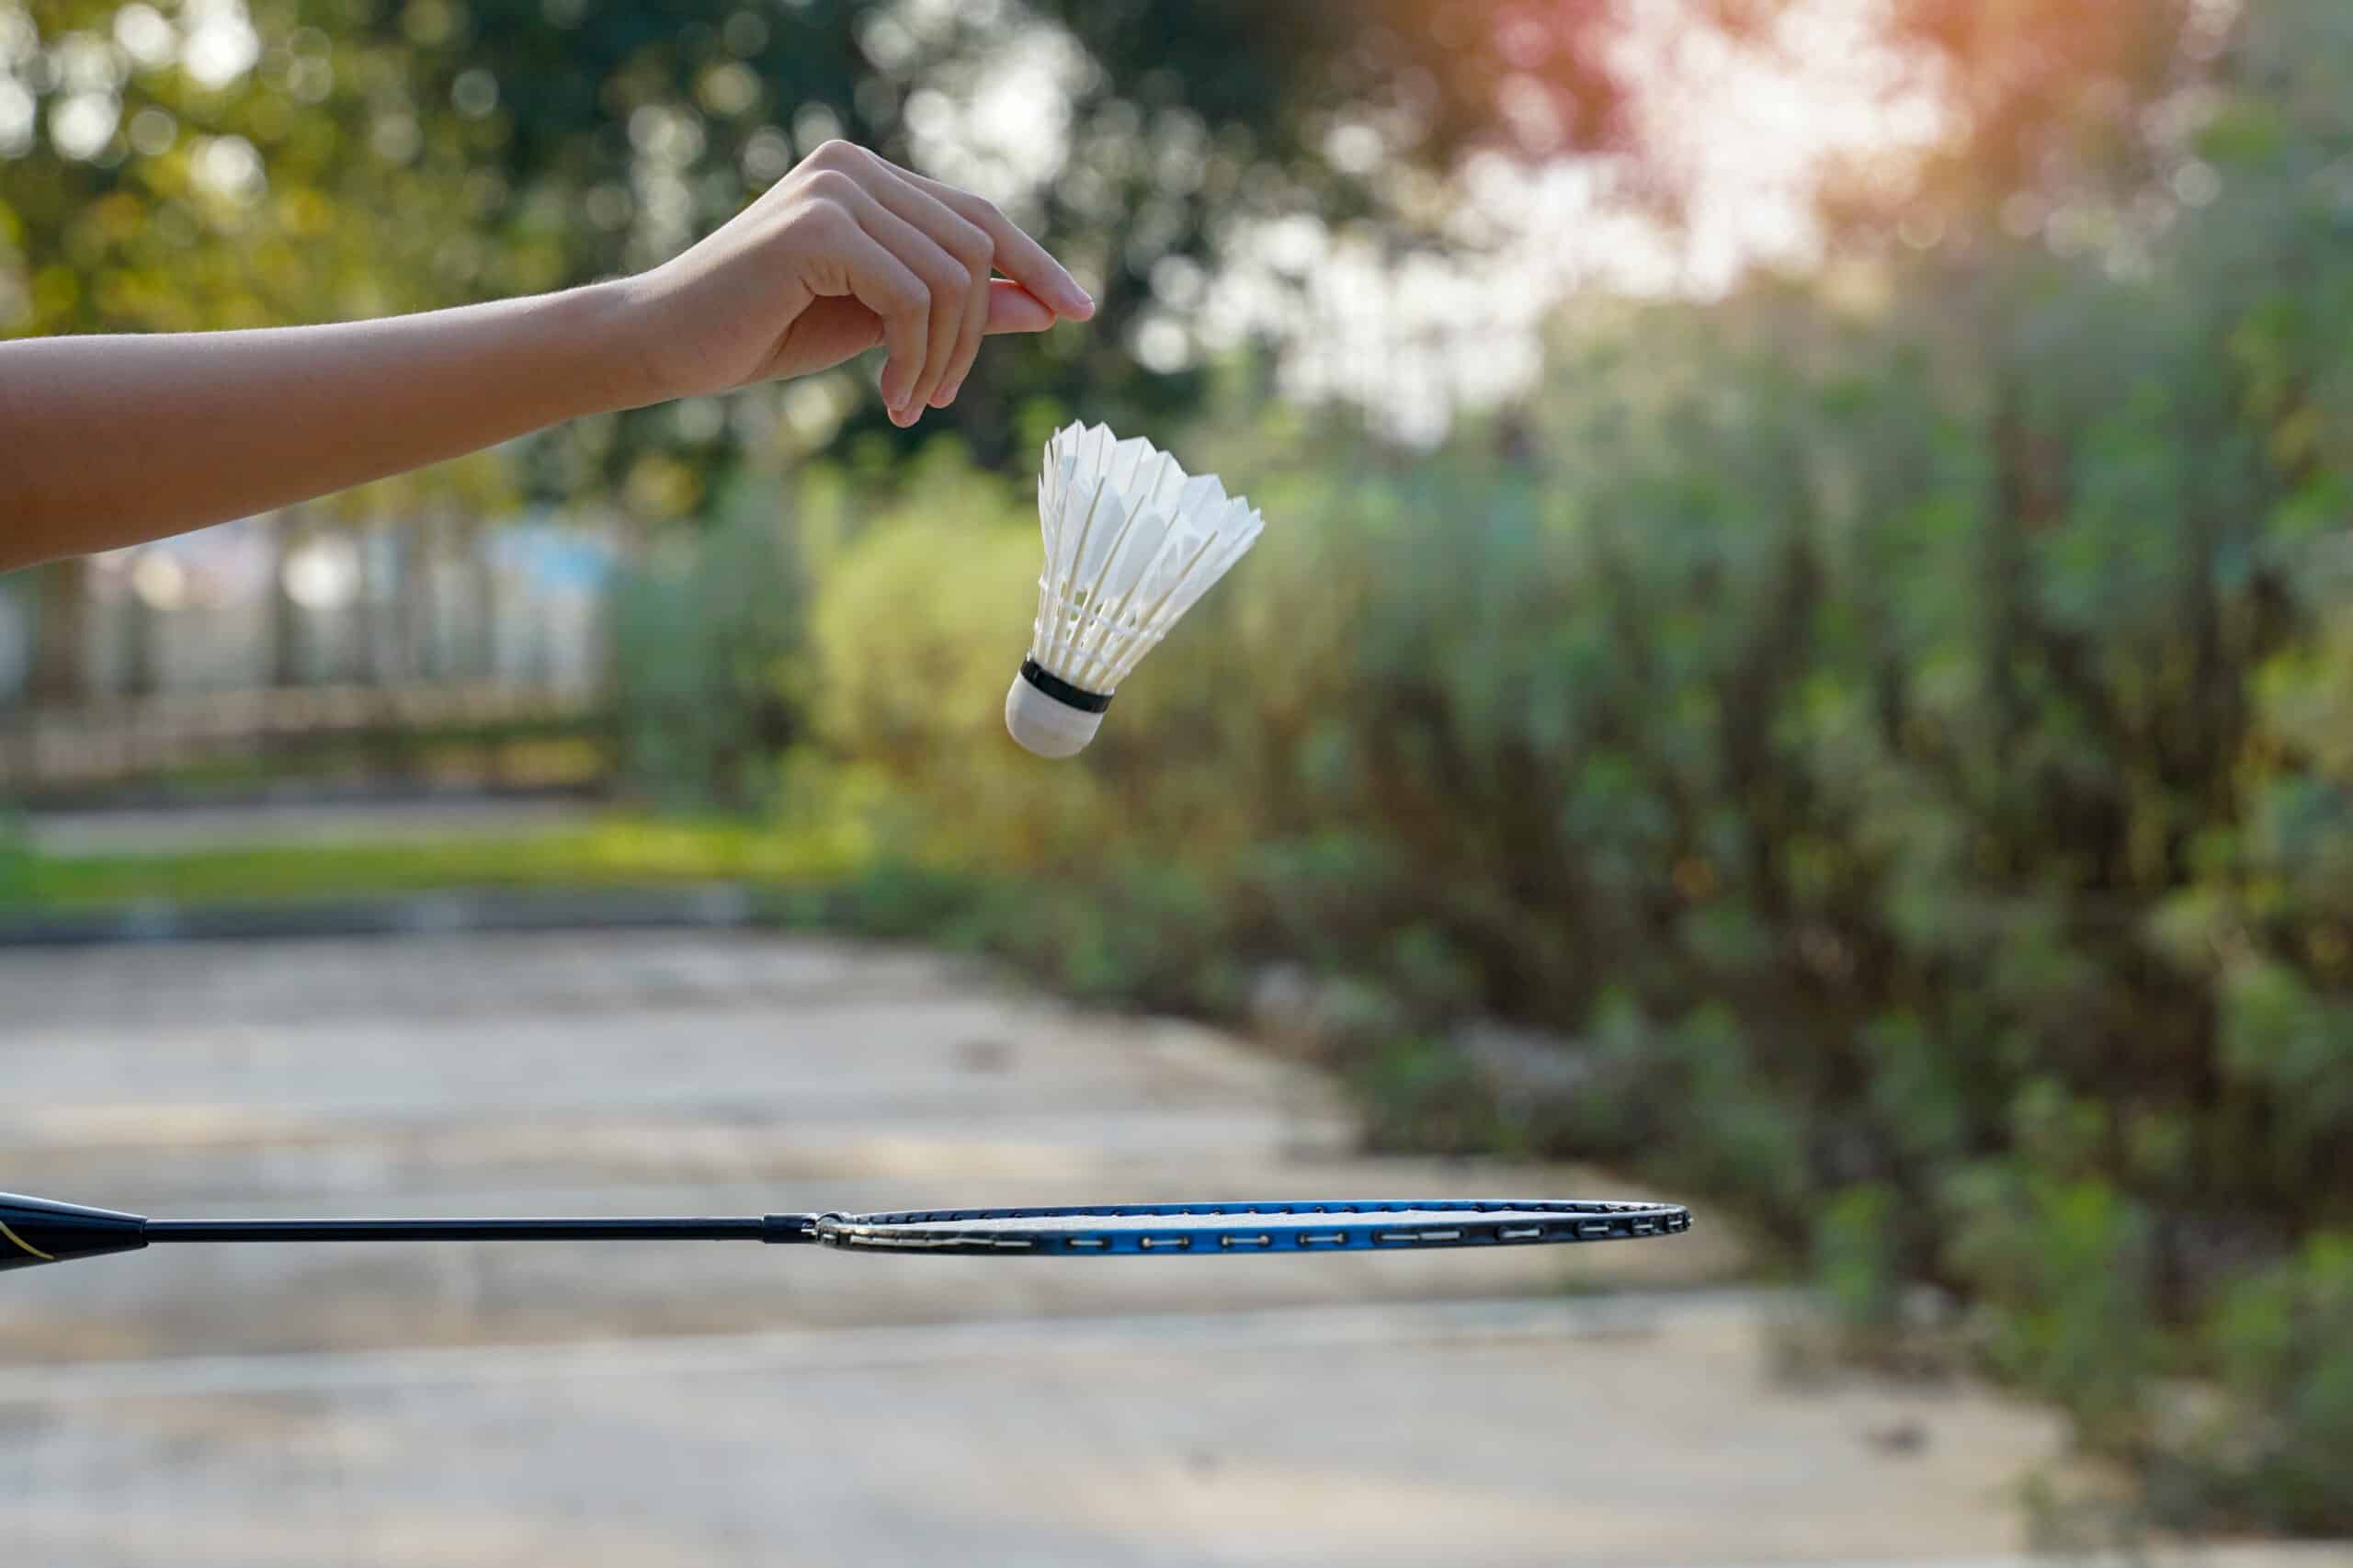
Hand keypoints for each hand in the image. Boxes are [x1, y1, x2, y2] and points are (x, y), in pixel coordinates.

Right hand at [621, 140, 1094, 423]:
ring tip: (911, 402)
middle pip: (974, 245)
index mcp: (868, 176)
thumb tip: (1041, 306)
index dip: (1033, 261)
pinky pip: (912, 298)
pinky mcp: (818, 226)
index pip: (977, 213)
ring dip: (945, 356)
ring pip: (951, 275)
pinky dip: (915, 358)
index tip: (1077, 310)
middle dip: (977, 332)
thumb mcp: (879, 324)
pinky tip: (889, 398)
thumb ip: (956, 306)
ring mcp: (835, 187)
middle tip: (939, 397)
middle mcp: (854, 164)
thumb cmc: (763, 332)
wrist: (664, 344)